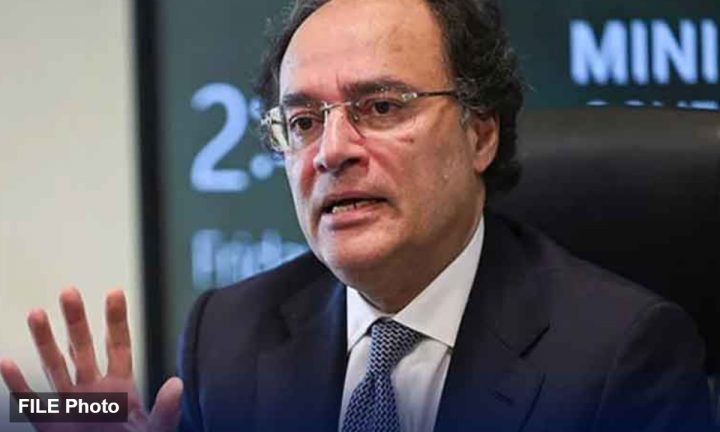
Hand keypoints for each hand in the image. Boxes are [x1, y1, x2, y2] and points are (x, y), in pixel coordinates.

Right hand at [0, 287, 181, 431]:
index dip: (116, 320)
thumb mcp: (157, 431)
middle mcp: (94, 390)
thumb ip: (166, 410)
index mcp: (121, 387)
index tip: (114, 292)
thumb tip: (177, 384)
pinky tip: (7, 363)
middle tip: (69, 292)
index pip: (118, 346)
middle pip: (83, 347)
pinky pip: (32, 403)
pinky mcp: (53, 425)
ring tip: (36, 313)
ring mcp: (71, 405)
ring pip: (55, 366)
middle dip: (76, 321)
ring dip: (45, 341)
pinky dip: (18, 385)